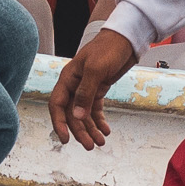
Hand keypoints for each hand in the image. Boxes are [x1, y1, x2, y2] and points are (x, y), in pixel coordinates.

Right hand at [47, 29, 136, 148]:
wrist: (126, 39)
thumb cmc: (108, 49)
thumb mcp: (96, 70)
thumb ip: (85, 94)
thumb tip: (77, 117)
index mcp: (68, 79)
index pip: (57, 105)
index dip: (59, 123)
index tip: (65, 139)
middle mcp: (74, 85)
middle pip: (72, 114)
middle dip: (80, 131)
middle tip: (90, 146)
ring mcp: (86, 88)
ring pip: (84, 114)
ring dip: (91, 129)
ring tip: (101, 142)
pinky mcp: (99, 89)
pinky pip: (95, 109)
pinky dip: (100, 121)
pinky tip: (106, 130)